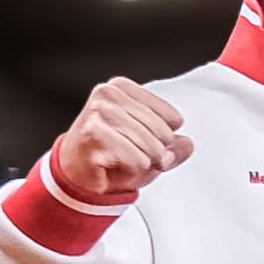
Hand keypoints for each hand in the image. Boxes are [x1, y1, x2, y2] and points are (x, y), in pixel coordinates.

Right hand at [44, 77, 189, 210]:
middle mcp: (109, 94)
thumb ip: (173, 146)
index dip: (165, 140)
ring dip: (143, 163)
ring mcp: (99, 112)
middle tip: (136, 159)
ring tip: (124, 161)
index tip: (145, 144)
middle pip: (164, 133)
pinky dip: (132, 170)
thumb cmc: (111, 155)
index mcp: (123, 88)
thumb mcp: (150, 148)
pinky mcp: (94, 134)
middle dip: (156, 155)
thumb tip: (187, 145)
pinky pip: (136, 158)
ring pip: (151, 146)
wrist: (76, 176)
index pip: (173, 119)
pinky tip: (113, 165)